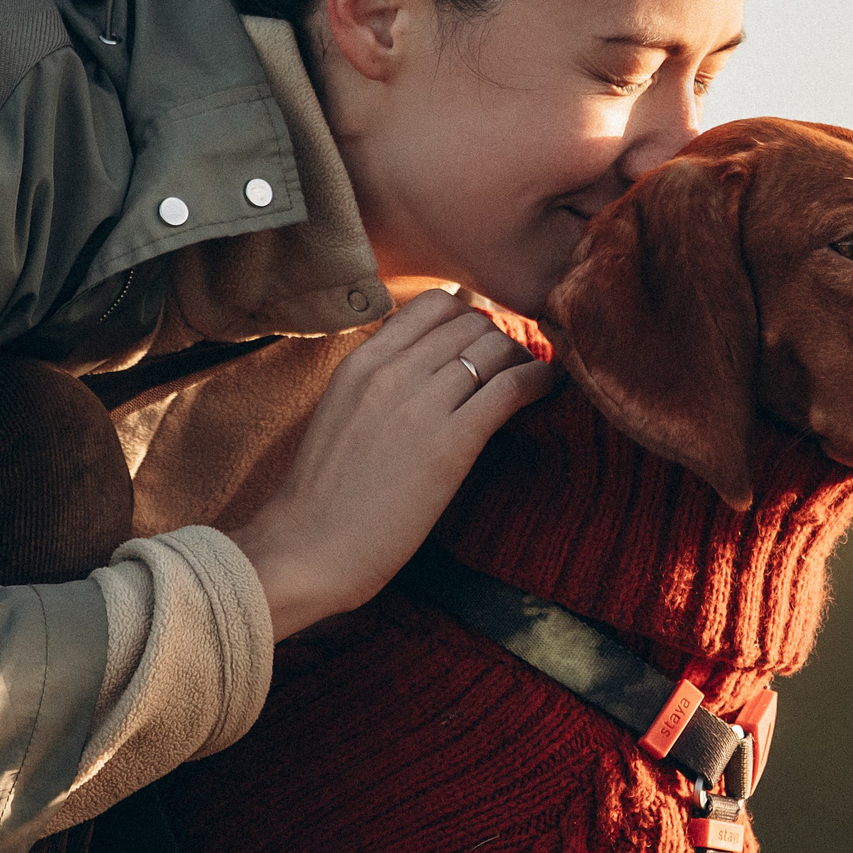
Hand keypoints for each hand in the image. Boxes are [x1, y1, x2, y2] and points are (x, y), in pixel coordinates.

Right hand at [222, 288, 552, 637]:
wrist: (306, 549)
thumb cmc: (323, 496)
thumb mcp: (341, 412)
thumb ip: (379, 381)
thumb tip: (426, 362)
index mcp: (361, 362)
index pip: (434, 303)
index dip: (468, 318)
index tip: (479, 343)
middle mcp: (390, 372)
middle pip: (472, 321)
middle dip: (499, 339)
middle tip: (509, 369)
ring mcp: (419, 406)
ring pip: (495, 346)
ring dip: (521, 358)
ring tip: (528, 382)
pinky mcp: (450, 444)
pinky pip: (510, 388)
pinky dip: (538, 380)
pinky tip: (546, 390)